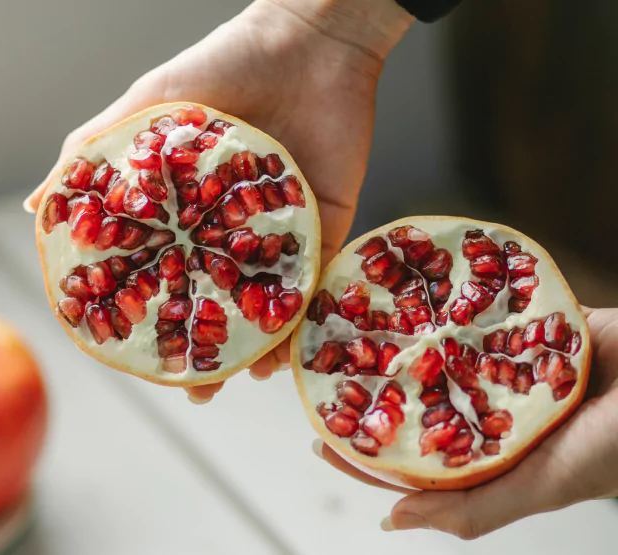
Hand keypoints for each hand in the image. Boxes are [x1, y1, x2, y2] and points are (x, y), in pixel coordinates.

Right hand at [25, 0, 412, 402]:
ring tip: (244, 378)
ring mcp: (280, 232)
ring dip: (257, 348)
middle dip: (209, 352)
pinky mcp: (325, 227)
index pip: (167, 276)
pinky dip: (301, 320)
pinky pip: (315, 285)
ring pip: (266, 306)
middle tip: (196, 392)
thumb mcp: (149, 106)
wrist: (309, 40)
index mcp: (190, 210)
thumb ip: (96, 153)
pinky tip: (284, 350)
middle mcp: (232, 228)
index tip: (138, 357)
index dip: (153, 318)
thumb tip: (38, 203)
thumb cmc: (223, 65)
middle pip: (218, 302)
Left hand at [314, 307, 617, 538]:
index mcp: (492, 457)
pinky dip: (449, 309)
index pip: (414, 461)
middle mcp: (493, 414)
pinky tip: (411, 300)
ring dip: (406, 347)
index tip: (321, 438)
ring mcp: (508, 370)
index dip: (368, 455)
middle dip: (377, 394)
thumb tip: (392, 521)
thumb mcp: (540, 486)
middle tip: (330, 375)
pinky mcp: (526, 330)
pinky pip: (478, 317)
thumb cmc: (614, 447)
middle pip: (421, 403)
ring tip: (358, 333)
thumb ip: (471, 508)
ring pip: (444, 358)